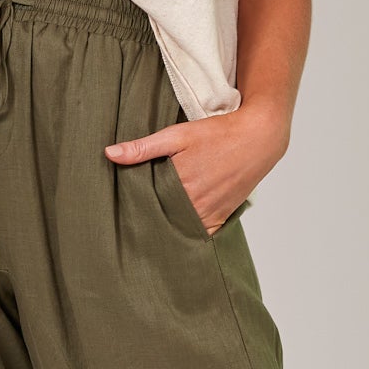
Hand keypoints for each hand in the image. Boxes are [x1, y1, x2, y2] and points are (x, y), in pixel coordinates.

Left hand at [105, 97, 288, 233]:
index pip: (144, 204)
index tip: (118, 208)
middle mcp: (194, 204)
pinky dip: (187, 234)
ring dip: (166, 228)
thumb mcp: (177, 135)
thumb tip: (109, 154)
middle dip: (146, 220)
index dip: (131, 206)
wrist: (258, 138)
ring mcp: (209, 213)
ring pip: (179, 229)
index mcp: (179, 184)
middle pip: (161, 219)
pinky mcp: (221, 218)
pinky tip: (175, 231)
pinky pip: (199, 234)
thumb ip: (143, 147)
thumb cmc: (218, 133)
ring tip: (149, 227)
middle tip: (128, 222)